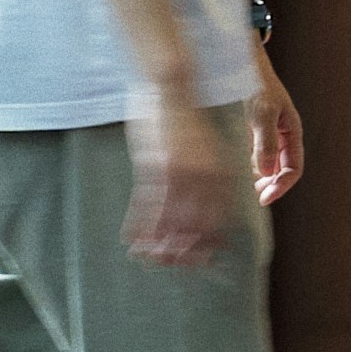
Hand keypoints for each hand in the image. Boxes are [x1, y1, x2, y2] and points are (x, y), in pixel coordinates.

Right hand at [125, 98, 233, 265]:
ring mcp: (174, 171)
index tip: (201, 260)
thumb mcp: (210, 150)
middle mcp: (201, 175)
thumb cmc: (189, 121)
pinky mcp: (151, 165)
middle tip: (171, 265)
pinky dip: (138, 224)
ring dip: (156, 243)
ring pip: (167, 218)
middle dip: (181, 249)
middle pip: (193, 224)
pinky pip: (144, 203)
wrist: (171, 86)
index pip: (218, 218)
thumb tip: (208, 210)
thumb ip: (211, 179)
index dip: (208, 242)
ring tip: (148, 259)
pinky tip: (131, 240)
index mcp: (220, 172)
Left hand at [248, 55, 305, 203]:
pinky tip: (231, 170)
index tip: (264, 199)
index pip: (293, 169)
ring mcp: (265, 137)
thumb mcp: (262, 112)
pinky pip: (251, 159)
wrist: (239, 65)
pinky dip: (244, 168)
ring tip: (241, 186)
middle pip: (280, 172)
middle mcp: (281, 138)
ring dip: (256, 179)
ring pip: (265, 168)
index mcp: (291, 133)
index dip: (282, 186)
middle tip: (252, 196)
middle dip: (269, 186)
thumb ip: (265, 141)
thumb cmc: (255, 85)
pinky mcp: (250, 135)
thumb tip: (265, 172)